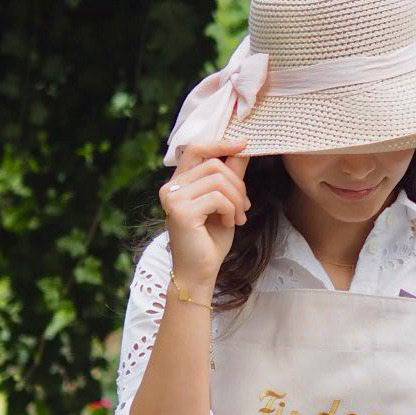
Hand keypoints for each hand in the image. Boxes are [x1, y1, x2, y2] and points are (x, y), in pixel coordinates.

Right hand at [159, 137, 250, 289]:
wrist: (200, 271)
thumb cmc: (210, 239)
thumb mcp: (225, 202)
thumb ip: (230, 176)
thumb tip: (242, 149)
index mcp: (178, 183)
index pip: (195, 149)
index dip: (220, 143)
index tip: (244, 144)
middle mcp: (170, 188)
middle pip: (213, 164)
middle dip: (238, 184)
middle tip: (245, 207)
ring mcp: (172, 198)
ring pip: (218, 180)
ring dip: (237, 199)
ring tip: (239, 217)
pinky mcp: (180, 211)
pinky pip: (217, 197)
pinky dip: (230, 210)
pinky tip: (229, 223)